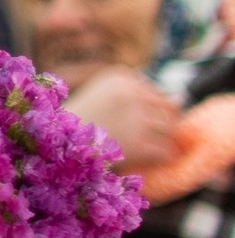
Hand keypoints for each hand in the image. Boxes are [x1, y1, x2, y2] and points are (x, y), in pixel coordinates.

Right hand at [64, 68, 178, 175]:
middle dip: (160, 126)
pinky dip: (159, 160)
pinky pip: (168, 152)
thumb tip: (182, 99)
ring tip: (137, 150)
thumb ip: (138, 94)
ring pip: (171, 131)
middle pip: (170, 110)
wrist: (56, 149)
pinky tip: (141, 161)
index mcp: (121, 76)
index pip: (157, 93)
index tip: (128, 124)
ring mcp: (139, 119)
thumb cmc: (77, 125)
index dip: (148, 113)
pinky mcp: (142, 145)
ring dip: (159, 143)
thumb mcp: (102, 96)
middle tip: (141, 140)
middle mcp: (132, 93)